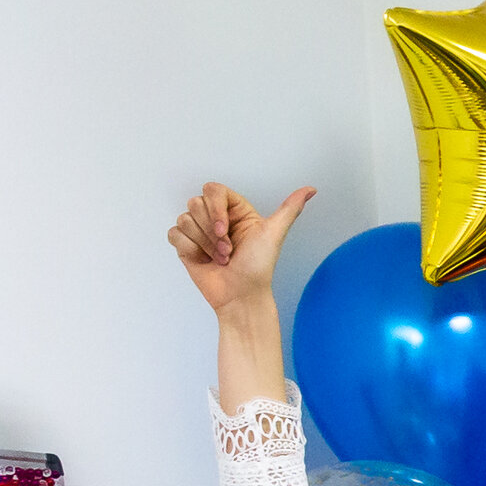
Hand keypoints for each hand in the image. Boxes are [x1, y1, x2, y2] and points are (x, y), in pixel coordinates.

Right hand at [168, 181, 311, 314]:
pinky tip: (204, 260)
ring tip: (220, 258)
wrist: (241, 295)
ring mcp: (199, 231)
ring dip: (204, 243)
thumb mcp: (274, 234)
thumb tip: (311, 190)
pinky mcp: (185, 245)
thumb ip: (290, 209)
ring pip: (185, 219)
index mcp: (235, 210)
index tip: (226, 230)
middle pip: (196, 203)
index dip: (216, 210)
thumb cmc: (258, 267)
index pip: (213, 191)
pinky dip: (189, 248)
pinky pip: (175, 234)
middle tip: (228, 250)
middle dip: (212, 231)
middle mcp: (216, 217)